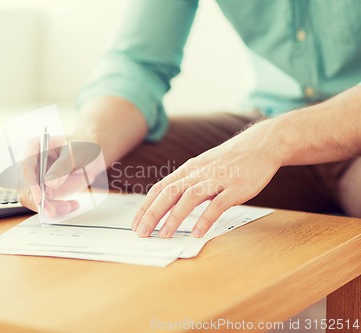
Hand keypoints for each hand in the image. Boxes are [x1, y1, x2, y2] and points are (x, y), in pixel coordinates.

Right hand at [18, 135, 103, 217]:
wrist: (91, 156)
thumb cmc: (82, 146)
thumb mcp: (75, 153)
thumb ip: (62, 167)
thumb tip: (49, 183)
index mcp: (34, 147)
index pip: (25, 167)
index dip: (29, 184)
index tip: (39, 198)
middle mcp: (32, 164)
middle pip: (24, 187)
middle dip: (37, 202)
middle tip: (51, 211)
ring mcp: (38, 178)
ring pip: (33, 199)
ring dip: (48, 207)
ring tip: (67, 207)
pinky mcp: (45, 190)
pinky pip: (45, 204)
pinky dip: (56, 208)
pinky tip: (71, 205)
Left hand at [131, 120, 282, 237]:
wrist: (260, 145)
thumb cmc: (229, 161)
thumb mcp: (202, 167)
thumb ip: (187, 183)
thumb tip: (168, 202)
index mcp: (188, 170)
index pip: (160, 188)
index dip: (146, 206)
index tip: (136, 223)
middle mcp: (198, 173)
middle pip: (169, 193)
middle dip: (153, 213)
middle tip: (142, 232)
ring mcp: (216, 180)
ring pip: (189, 197)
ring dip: (174, 217)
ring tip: (164, 235)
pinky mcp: (235, 188)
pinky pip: (217, 204)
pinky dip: (206, 218)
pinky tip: (197, 232)